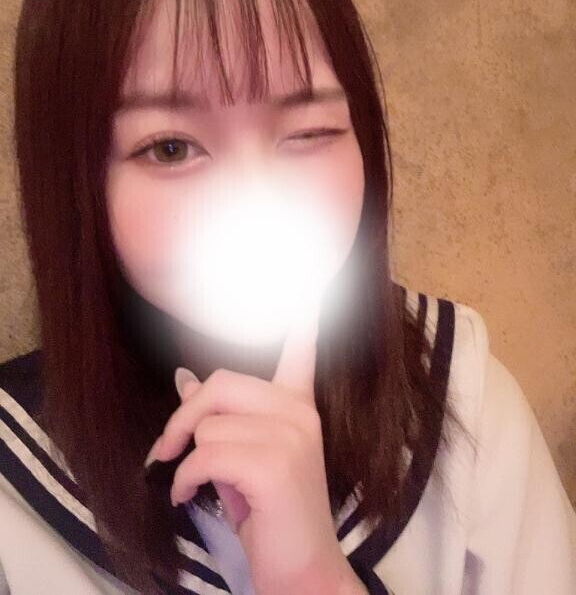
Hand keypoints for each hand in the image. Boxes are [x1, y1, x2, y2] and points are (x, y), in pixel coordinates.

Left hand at [144, 299, 367, 594]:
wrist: (302, 572)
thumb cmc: (269, 515)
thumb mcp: (239, 458)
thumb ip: (219, 417)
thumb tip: (184, 379)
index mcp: (297, 407)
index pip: (301, 352)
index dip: (303, 320)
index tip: (308, 287)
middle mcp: (300, 413)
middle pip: (221, 383)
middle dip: (183, 418)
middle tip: (165, 450)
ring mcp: (292, 435)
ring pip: (208, 423)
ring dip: (186, 458)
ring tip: (191, 484)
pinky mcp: (275, 464)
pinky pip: (206, 454)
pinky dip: (185, 479)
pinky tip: (188, 497)